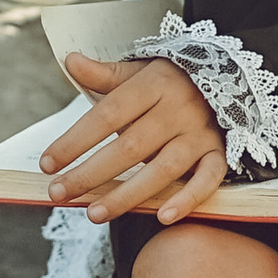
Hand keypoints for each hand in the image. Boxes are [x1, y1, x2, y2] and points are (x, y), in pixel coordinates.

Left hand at [42, 54, 229, 225]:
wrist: (230, 76)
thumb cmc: (170, 80)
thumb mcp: (139, 70)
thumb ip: (105, 73)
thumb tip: (70, 61)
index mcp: (153, 84)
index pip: (107, 114)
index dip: (75, 140)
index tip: (47, 163)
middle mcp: (177, 109)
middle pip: (130, 146)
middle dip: (90, 173)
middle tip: (58, 193)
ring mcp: (200, 133)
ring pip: (164, 168)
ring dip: (128, 194)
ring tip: (94, 214)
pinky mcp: (219, 152)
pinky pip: (208, 179)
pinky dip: (189, 199)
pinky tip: (163, 217)